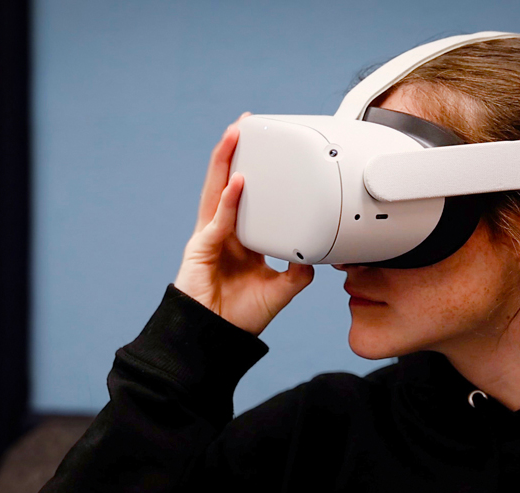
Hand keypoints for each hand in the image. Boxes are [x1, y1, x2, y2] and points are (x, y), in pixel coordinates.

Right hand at [173, 113, 314, 335]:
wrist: (216, 339)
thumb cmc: (239, 317)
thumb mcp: (280, 291)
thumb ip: (297, 273)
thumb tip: (319, 259)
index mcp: (240, 240)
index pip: (246, 197)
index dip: (254, 173)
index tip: (267, 151)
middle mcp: (224, 233)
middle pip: (227, 183)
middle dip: (235, 153)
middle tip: (246, 125)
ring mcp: (210, 237)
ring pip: (216, 190)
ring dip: (225, 162)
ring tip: (234, 135)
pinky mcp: (201, 249)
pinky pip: (217, 220)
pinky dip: (228, 201)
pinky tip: (238, 182)